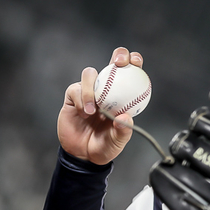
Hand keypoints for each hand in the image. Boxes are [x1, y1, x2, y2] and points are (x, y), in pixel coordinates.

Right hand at [57, 48, 141, 164]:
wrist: (84, 155)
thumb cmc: (106, 145)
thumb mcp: (119, 140)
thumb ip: (123, 129)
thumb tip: (125, 117)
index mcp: (122, 95)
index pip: (131, 72)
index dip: (134, 61)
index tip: (136, 62)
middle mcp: (106, 89)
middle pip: (112, 62)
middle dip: (118, 55)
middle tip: (118, 63)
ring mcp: (88, 91)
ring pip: (90, 74)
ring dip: (92, 89)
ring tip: (94, 111)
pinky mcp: (73, 96)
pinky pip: (76, 89)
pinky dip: (82, 100)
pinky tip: (85, 114)